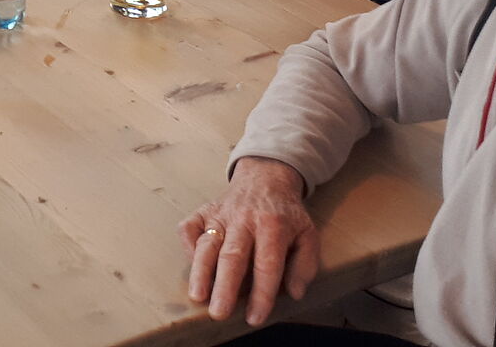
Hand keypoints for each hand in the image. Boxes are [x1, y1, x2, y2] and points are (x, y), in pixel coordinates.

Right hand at [180, 156, 318, 327]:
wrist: (266, 178)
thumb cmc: (286, 214)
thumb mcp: (308, 235)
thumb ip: (305, 265)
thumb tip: (294, 292)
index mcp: (274, 225)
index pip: (267, 264)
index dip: (261, 293)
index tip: (255, 317)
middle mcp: (245, 219)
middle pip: (233, 255)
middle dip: (225, 286)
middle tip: (220, 312)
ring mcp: (221, 214)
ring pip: (208, 244)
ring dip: (201, 271)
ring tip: (198, 296)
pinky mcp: (204, 211)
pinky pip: (190, 227)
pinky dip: (188, 246)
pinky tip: (193, 265)